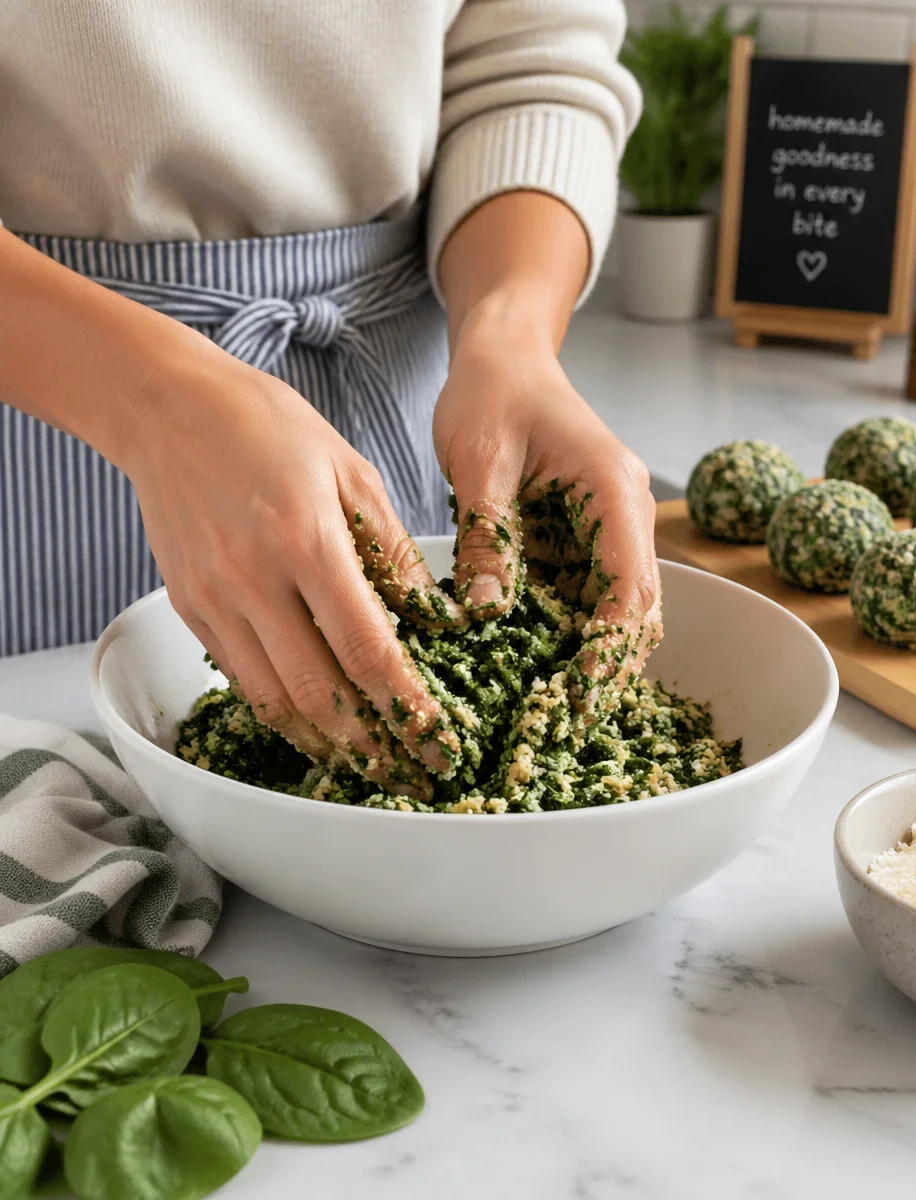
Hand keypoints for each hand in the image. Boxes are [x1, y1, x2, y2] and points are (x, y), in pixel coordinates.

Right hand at [123, 344, 464, 796]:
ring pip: (273, 701)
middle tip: (408, 769)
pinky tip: (312, 722)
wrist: (168, 409)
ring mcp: (215, 600)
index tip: (436, 737)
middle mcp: (255, 581)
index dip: (405, 704)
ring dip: (323, 743)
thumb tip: (427, 613)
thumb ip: (390, 548)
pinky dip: (279, 710)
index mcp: (308, 541)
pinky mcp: (190, 609)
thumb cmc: (268, 426)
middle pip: (318, 693)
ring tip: (365, 764)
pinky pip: (241, 678)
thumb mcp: (351, 470)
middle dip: (369, 744)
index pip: (366, 648)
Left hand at [433, 318, 660, 710]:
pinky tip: (526, 667)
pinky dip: (563, 634)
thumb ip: (487, 537)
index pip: (630, 588)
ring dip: (585, 658)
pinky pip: (582, 597)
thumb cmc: (493, 392)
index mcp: (614, 492)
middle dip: (603, 668)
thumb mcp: (480, 461)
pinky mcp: (582, 539)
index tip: (574, 694)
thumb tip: (483, 615)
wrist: (503, 356)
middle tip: (558, 725)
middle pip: (634, 611)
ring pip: (613, 612)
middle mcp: (626, 517)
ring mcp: (608, 530)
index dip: (607, 649)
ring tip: (542, 712)